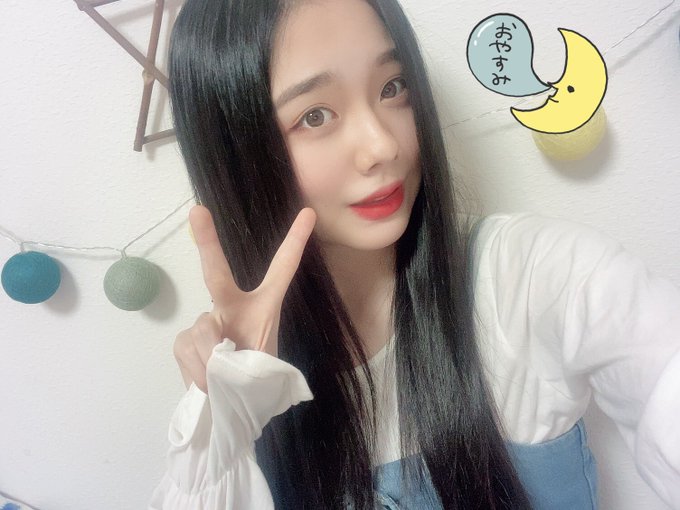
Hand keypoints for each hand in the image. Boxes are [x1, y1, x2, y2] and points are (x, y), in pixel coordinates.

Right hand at [173, 205, 315, 392]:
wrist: (236, 407)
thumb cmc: (257, 381)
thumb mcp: (262, 368)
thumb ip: (237, 358)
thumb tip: (208, 355)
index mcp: (264, 306)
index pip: (282, 269)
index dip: (295, 241)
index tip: (309, 214)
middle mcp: (232, 305)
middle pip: (216, 273)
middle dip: (207, 242)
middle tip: (197, 211)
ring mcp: (205, 321)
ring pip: (202, 331)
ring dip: (212, 362)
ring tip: (223, 381)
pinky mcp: (184, 340)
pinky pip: (187, 349)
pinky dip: (197, 371)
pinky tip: (206, 383)